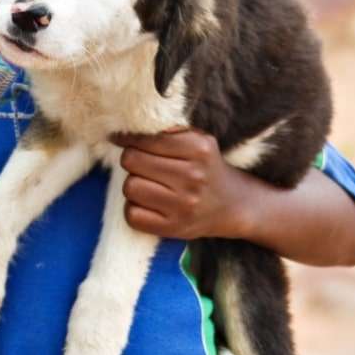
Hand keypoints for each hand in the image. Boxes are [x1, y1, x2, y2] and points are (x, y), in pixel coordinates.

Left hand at [110, 128, 248, 240]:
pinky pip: (132, 215)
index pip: (145, 139)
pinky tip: (148, 203)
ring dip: (133, 183)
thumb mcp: (198, 139)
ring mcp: (184, 205)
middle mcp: (193, 176)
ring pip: (130, 186)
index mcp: (199, 148)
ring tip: (148, 183)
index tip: (120, 138)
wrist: (233, 205)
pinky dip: (134, 208)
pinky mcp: (174, 228)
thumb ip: (169, 129)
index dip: (128, 138)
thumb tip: (131, 126)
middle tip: (140, 162)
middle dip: (131, 159)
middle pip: (132, 160)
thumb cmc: (207, 166)